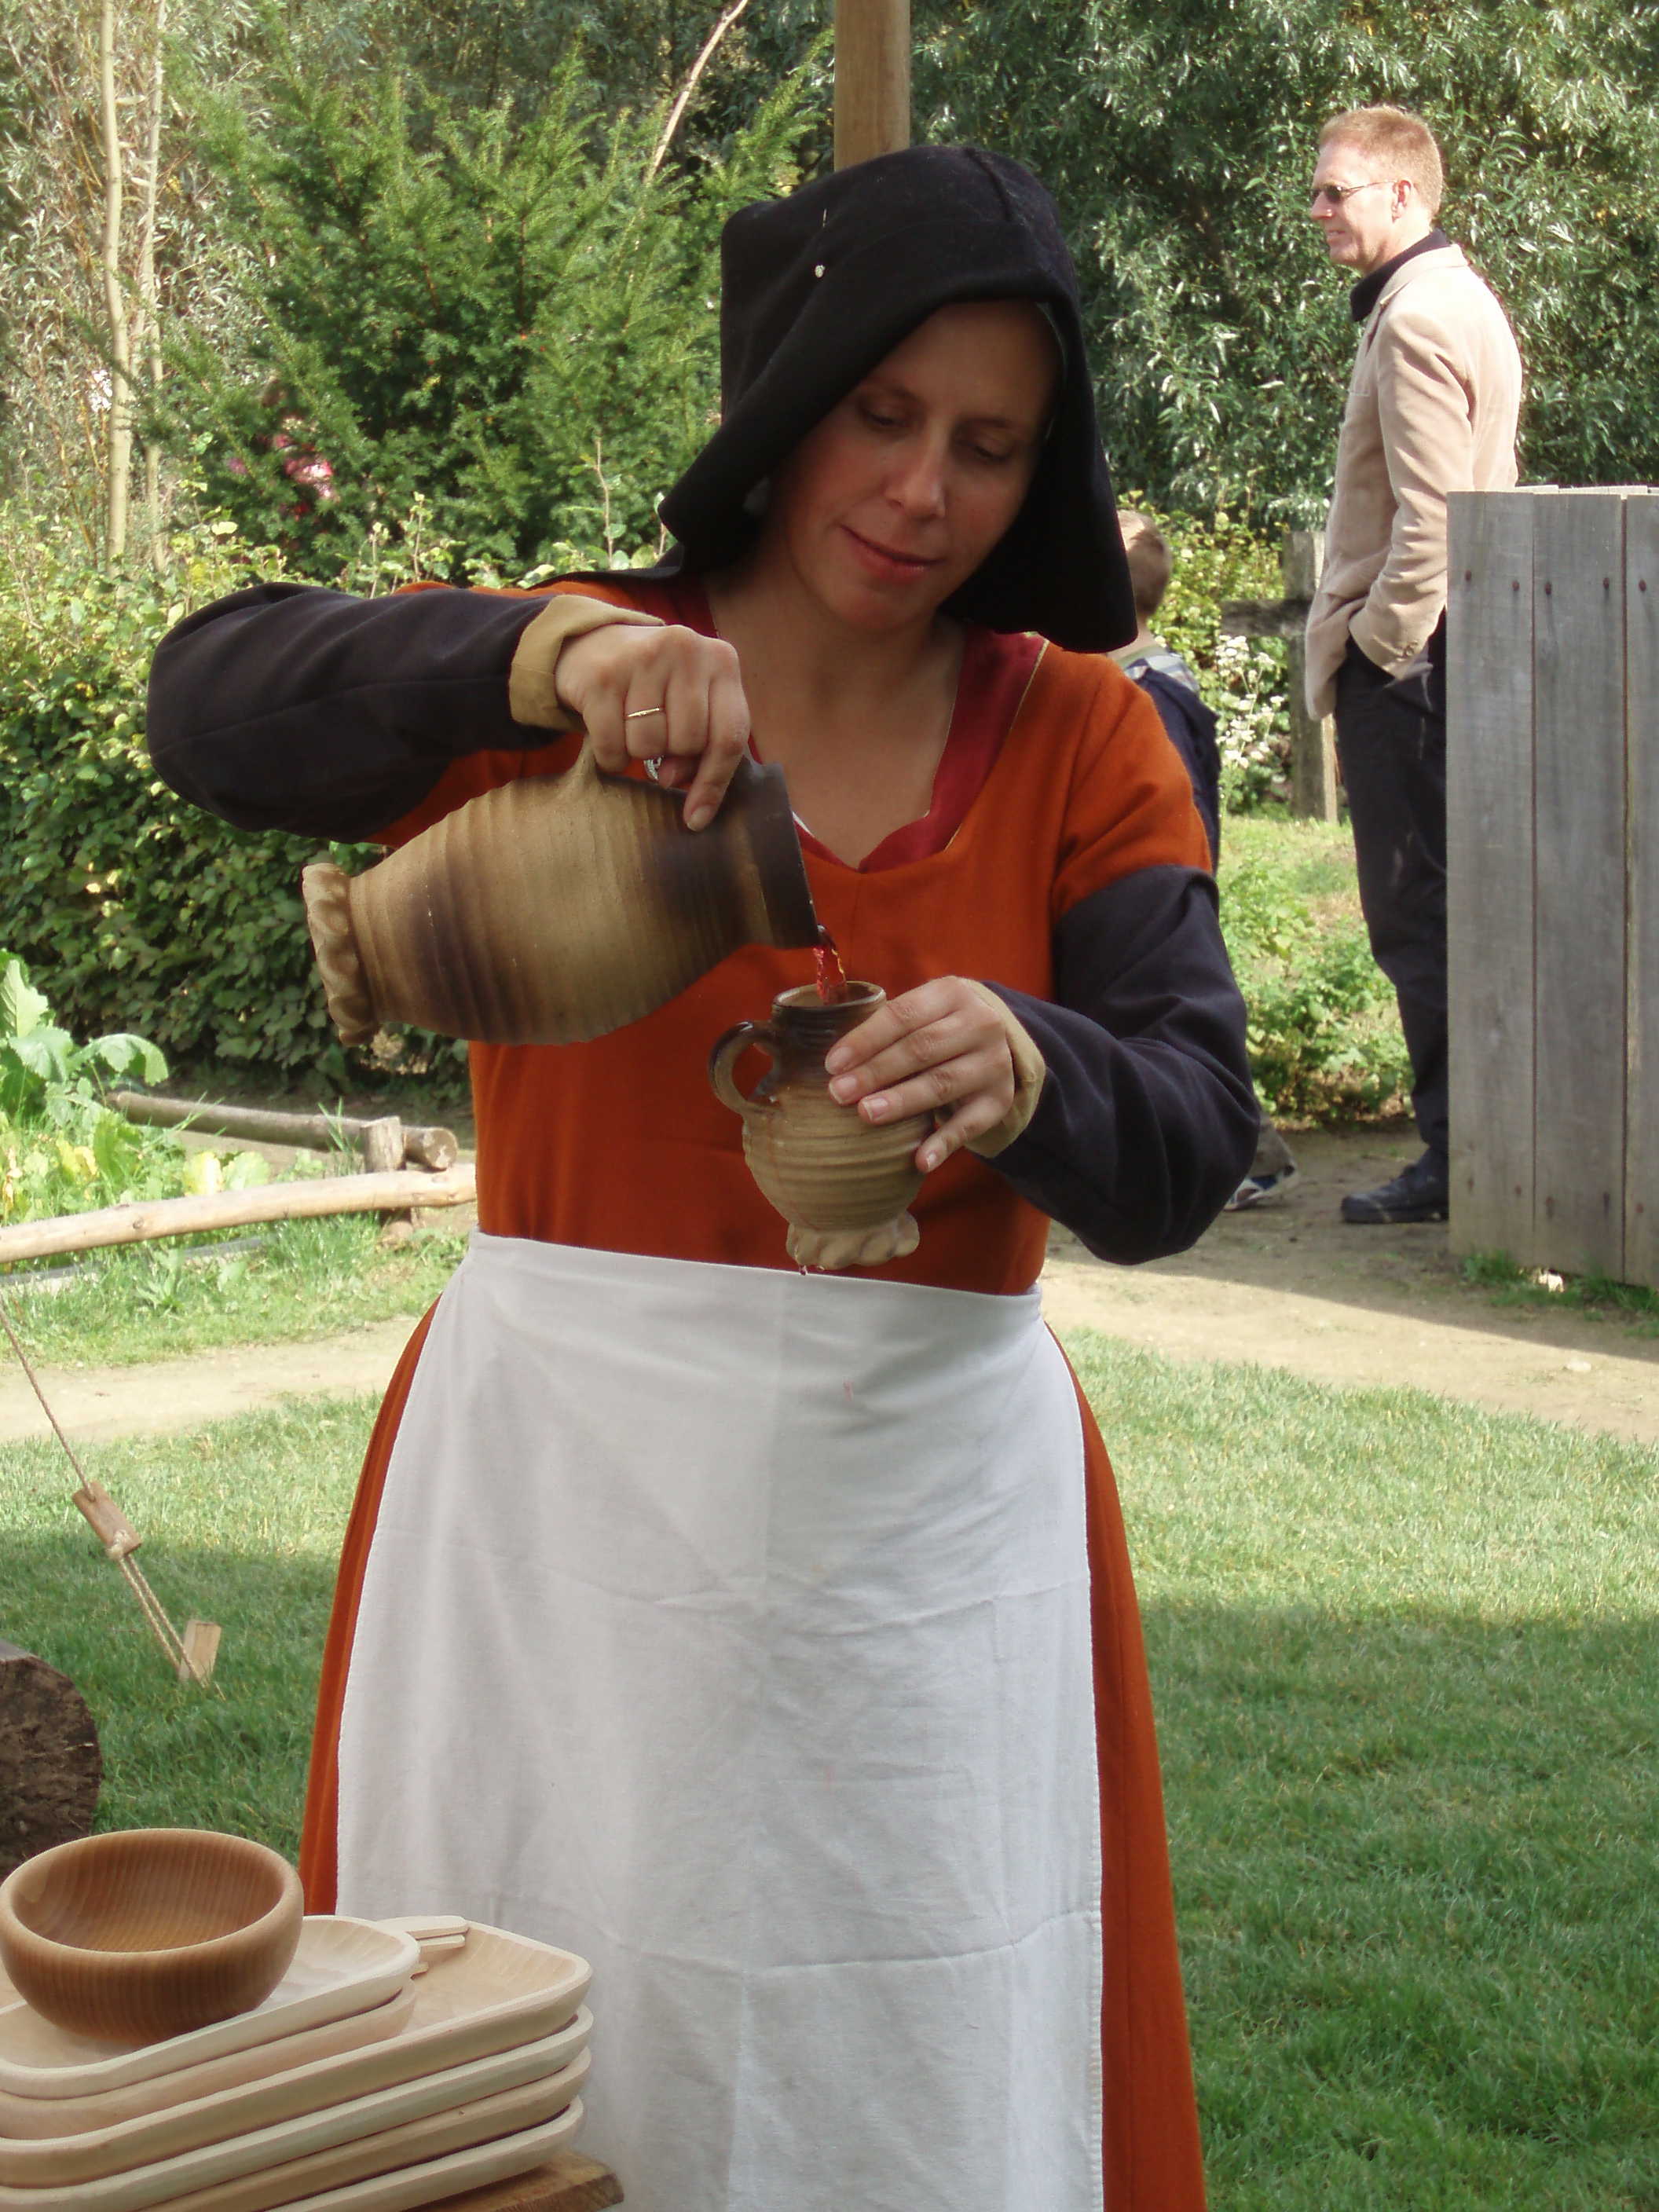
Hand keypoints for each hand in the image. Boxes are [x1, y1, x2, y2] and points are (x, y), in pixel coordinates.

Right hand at [554, 623, 750, 829]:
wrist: (594, 645)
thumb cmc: (656, 686)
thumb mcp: (692, 704)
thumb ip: (703, 746)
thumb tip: (679, 786)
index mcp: (722, 661)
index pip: (730, 736)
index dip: (714, 782)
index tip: (697, 818)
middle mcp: (687, 649)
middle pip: (688, 743)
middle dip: (670, 754)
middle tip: (657, 737)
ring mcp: (644, 657)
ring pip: (649, 746)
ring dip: (637, 752)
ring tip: (631, 727)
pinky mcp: (603, 675)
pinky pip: (612, 746)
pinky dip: (609, 755)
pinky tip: (608, 732)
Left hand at [823, 978, 1014, 1173]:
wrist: (995, 1042)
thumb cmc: (937, 1026)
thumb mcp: (921, 1012)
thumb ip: (885, 1027)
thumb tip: (833, 1063)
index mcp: (953, 994)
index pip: (903, 1015)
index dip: (865, 1040)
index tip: (833, 1065)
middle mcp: (981, 1024)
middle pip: (921, 1049)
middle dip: (876, 1072)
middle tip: (839, 1093)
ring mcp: (994, 1063)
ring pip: (942, 1083)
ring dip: (902, 1101)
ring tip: (866, 1115)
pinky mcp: (999, 1099)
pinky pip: (969, 1125)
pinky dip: (943, 1144)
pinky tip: (919, 1161)